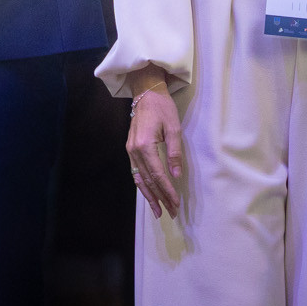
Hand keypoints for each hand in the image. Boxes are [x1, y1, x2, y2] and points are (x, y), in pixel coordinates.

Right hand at [126, 69, 184, 219]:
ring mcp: (130, 151)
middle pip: (148, 181)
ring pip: (139, 179)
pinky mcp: (130, 149)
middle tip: (170, 212)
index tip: (175, 203)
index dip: (167, 191)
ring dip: (149, 196)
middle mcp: (134, 151)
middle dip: (160, 198)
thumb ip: (174, 153)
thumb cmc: (162, 108)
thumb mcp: (173, 128)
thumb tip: (176, 175)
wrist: (146, 93)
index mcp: (145, 146)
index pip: (158, 175)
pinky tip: (148, 194)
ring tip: (158, 210)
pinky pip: (136, 172)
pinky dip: (142, 185)